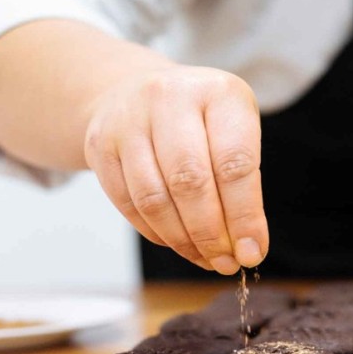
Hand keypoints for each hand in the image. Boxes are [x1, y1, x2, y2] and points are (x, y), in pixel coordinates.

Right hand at [83, 66, 267, 274]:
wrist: (136, 90)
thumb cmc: (201, 120)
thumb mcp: (235, 132)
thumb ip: (245, 185)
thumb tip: (248, 247)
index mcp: (219, 92)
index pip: (235, 164)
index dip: (244, 216)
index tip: (252, 252)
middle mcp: (170, 97)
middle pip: (190, 182)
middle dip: (211, 234)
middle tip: (226, 262)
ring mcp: (129, 119)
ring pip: (154, 198)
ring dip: (182, 240)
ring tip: (204, 258)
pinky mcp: (100, 144)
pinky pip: (128, 203)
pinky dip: (156, 232)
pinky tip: (177, 242)